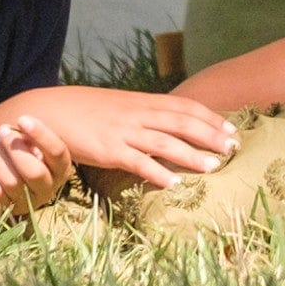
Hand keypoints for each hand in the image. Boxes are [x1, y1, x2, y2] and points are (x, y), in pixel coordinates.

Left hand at [0, 114, 72, 216]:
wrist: (12, 173)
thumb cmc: (26, 149)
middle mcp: (47, 189)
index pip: (57, 152)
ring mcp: (27, 203)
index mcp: (61, 168)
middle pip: (34, 172)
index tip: (22, 118)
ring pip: (11, 182)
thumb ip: (30, 132)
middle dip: (14, 148)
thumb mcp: (34, 140)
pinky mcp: (6, 209)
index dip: (41, 134)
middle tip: (1, 129)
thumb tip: (16, 129)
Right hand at [20, 86, 238, 187]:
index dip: (209, 117)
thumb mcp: (119, 108)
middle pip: (181, 121)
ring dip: (191, 154)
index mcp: (141, 102)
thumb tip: (168, 126)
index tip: (231, 129)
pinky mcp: (108, 149)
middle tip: (234, 148)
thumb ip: (143, 115)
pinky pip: (137, 162)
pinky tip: (173, 184)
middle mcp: (137, 113)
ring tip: (214, 166)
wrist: (50, 111)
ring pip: (164, 141)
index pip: (184, 106)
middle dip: (210, 134)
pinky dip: (157, 172)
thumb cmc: (86, 112)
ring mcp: (123, 131)